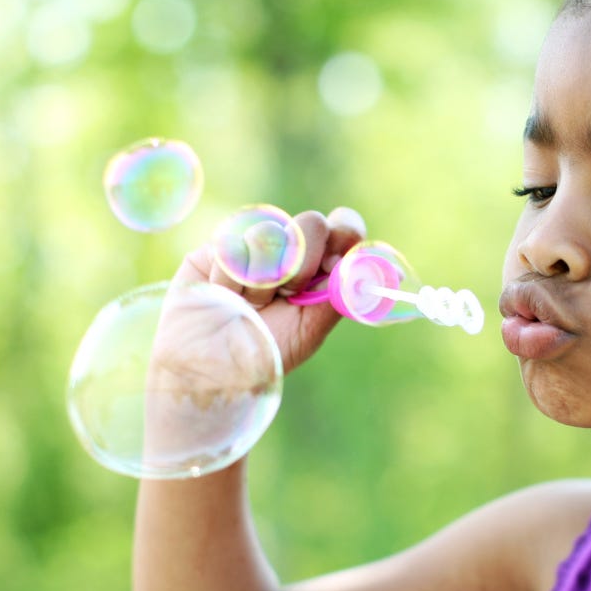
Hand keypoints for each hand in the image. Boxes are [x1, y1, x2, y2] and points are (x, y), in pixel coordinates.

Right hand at [173, 206, 366, 375]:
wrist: (212, 368)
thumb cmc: (263, 352)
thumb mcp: (310, 330)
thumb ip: (339, 294)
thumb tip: (379, 269)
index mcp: (322, 269)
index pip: (344, 230)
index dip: (346, 233)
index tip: (336, 260)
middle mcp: (292, 251)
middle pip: (313, 223)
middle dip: (303, 263)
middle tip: (286, 294)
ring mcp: (256, 244)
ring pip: (270, 233)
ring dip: (261, 281)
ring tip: (250, 305)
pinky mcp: (220, 245)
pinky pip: (233, 244)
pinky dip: (231, 280)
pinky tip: (224, 296)